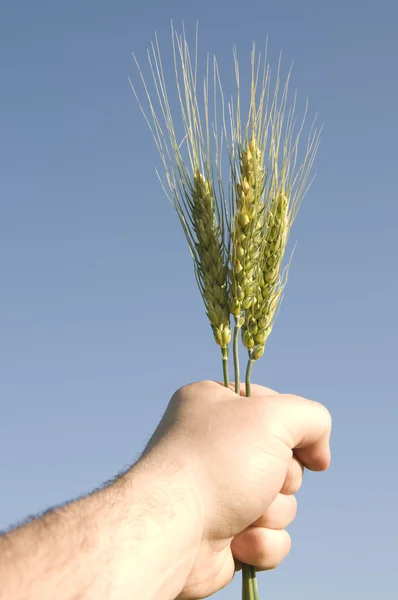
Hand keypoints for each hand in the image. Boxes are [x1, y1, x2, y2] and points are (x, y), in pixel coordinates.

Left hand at [141, 380, 331, 598]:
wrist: (174, 530)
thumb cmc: (220, 462)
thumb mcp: (274, 416)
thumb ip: (311, 417)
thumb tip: (317, 453)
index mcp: (213, 404)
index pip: (271, 406)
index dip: (291, 428)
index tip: (298, 444)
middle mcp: (213, 444)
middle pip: (284, 460)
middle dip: (283, 477)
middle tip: (262, 478)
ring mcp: (218, 490)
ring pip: (281, 503)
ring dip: (272, 512)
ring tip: (242, 512)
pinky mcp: (224, 534)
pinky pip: (269, 537)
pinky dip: (262, 542)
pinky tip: (237, 540)